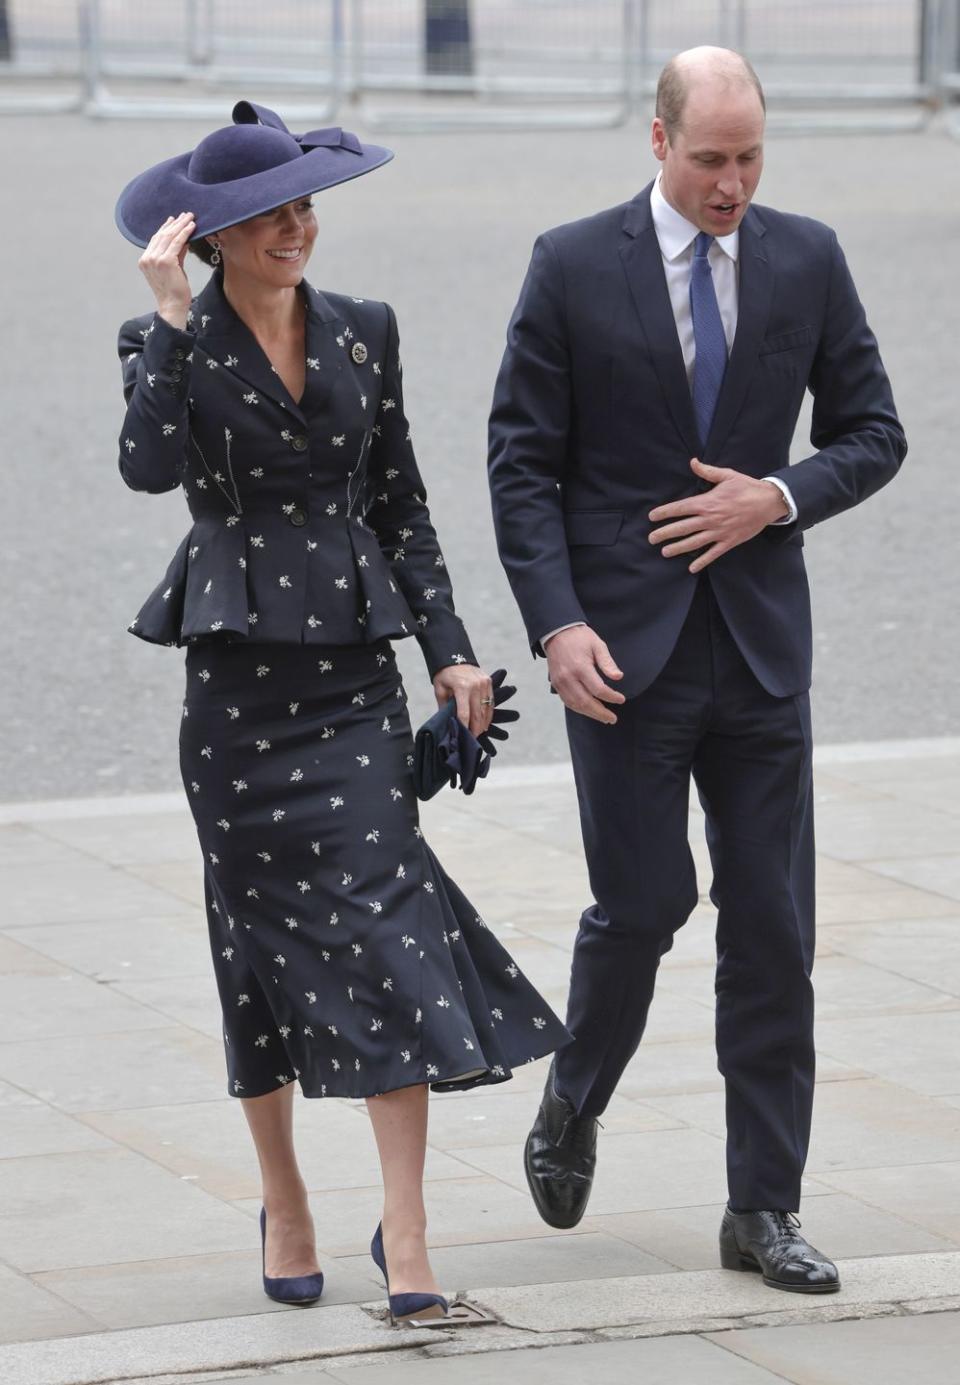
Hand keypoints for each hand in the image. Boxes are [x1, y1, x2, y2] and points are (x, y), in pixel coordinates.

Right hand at [138, 213, 195, 328]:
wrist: (173, 306)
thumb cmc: (174, 290)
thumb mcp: (173, 269)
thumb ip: (176, 254)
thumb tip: (184, 240)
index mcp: (145, 260)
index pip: (155, 239)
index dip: (165, 228)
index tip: (174, 219)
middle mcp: (147, 258)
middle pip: (162, 235)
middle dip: (175, 223)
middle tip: (186, 214)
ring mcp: (155, 259)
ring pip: (169, 237)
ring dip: (181, 225)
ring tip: (190, 217)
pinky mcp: (166, 261)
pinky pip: (177, 243)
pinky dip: (185, 233)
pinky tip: (192, 226)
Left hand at [433, 664, 493, 737]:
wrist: (454, 656)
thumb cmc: (444, 675)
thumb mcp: (440, 690)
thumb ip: (444, 707)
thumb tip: (448, 724)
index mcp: (462, 687)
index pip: (464, 713)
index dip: (464, 727)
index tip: (463, 737)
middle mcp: (475, 685)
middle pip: (477, 714)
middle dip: (475, 729)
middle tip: (472, 739)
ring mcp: (484, 683)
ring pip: (486, 710)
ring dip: (483, 724)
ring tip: (478, 733)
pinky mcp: (489, 682)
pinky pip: (491, 702)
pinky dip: (488, 714)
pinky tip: (484, 723)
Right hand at [545, 625, 624, 723]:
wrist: (557, 632)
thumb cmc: (580, 638)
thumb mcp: (598, 645)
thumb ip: (607, 663)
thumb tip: (618, 677)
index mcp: (580, 667)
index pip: (598, 689)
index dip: (611, 697)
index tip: (621, 699)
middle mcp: (568, 677)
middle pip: (586, 702)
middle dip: (601, 713)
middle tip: (612, 719)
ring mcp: (560, 682)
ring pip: (575, 705)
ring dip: (590, 714)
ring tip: (603, 718)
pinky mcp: (555, 684)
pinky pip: (567, 702)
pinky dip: (579, 709)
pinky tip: (589, 711)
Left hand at [648, 457, 789, 572]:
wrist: (769, 502)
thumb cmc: (747, 487)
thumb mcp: (727, 475)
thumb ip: (707, 471)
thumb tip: (693, 462)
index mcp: (707, 502)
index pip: (680, 508)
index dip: (664, 513)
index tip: (652, 517)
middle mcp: (710, 519)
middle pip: (682, 527)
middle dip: (664, 533)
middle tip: (651, 539)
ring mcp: (719, 532)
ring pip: (694, 543)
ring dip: (678, 548)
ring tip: (664, 552)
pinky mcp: (729, 541)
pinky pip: (713, 554)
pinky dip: (702, 561)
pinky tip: (691, 568)